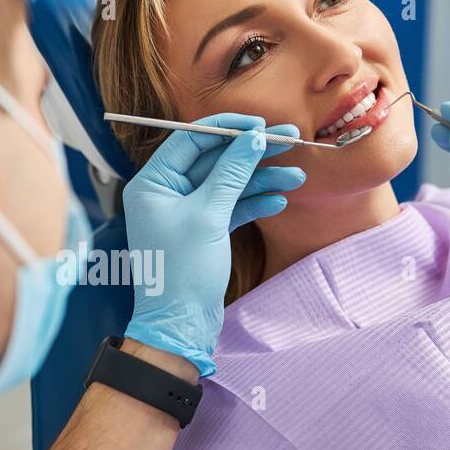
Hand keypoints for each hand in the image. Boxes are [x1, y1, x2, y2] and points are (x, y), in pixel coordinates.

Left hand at [122, 113, 303, 375]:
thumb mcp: (209, 215)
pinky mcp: (203, 231)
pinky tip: (279, 199)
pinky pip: (230, 207)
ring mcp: (185, 213)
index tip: (261, 124)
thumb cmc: (182, 271)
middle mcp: (165, 193)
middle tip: (291, 141)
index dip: (227, 129)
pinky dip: (254, 202)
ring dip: (261, 179)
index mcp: (152, 183)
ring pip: (227, 184)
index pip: (190, 140)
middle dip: (252, 153)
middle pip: (213, 160)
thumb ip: (231, 172)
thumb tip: (254, 138)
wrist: (181, 325)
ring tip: (297, 176)